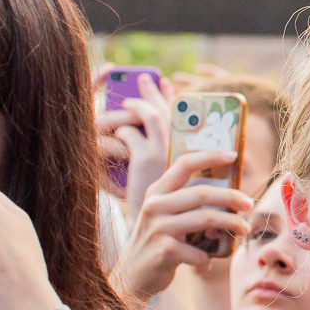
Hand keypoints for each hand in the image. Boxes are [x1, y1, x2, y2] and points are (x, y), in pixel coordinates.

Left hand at [97, 78, 171, 218]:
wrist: (158, 231)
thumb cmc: (166, 210)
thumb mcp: (172, 182)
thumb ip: (172, 162)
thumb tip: (163, 142)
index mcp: (190, 153)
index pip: (183, 116)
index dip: (173, 98)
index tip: (166, 84)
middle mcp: (182, 150)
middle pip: (169, 110)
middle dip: (154, 92)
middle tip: (144, 78)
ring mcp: (165, 152)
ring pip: (151, 116)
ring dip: (137, 105)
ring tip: (127, 101)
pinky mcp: (146, 159)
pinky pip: (131, 133)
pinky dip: (123, 130)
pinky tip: (118, 131)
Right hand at [112, 152, 250, 300]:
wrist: (130, 277)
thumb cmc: (157, 243)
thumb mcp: (163, 216)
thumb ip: (185, 203)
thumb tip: (230, 196)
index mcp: (157, 192)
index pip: (184, 165)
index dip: (210, 156)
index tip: (233, 155)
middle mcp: (155, 206)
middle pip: (203, 193)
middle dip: (232, 197)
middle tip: (249, 204)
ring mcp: (159, 228)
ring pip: (207, 219)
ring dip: (231, 224)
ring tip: (244, 229)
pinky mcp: (165, 251)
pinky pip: (199, 252)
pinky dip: (207, 259)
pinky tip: (205, 263)